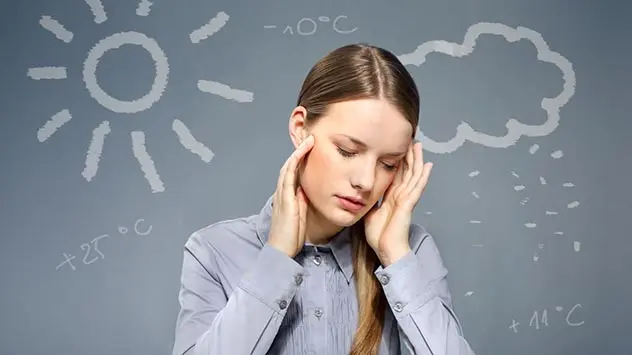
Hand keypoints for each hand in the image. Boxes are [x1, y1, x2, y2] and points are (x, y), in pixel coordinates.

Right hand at [267, 135, 314, 257]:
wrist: (281, 250)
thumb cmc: (291, 236)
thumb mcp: (300, 214)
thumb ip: (303, 201)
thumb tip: (309, 191)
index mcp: (287, 196)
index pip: (293, 172)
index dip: (301, 160)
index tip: (311, 149)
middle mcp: (282, 192)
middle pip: (289, 165)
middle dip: (300, 151)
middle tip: (310, 138)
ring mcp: (282, 194)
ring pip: (288, 167)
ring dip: (298, 152)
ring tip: (308, 140)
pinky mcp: (284, 198)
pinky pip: (288, 176)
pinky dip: (294, 163)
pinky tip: (301, 154)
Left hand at [364, 141, 432, 265]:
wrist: (386, 250)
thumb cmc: (379, 236)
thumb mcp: (370, 212)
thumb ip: (371, 201)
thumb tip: (365, 192)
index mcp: (392, 197)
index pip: (397, 174)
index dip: (398, 161)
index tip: (398, 148)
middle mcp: (401, 196)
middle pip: (407, 171)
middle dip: (408, 156)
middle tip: (410, 140)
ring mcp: (406, 199)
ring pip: (413, 175)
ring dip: (416, 160)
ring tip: (418, 146)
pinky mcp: (409, 204)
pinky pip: (417, 187)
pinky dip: (423, 176)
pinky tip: (428, 165)